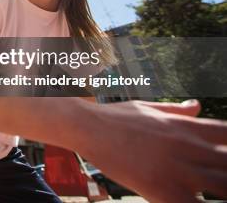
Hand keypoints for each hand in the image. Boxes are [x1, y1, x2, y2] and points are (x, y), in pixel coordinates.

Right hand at [81, 99, 226, 202]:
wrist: (87, 126)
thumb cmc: (116, 116)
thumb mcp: (149, 107)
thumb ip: (178, 111)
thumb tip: (197, 105)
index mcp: (187, 126)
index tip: (224, 155)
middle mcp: (188, 146)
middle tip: (221, 180)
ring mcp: (177, 169)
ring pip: (223, 186)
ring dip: (223, 190)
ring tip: (214, 195)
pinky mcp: (162, 189)